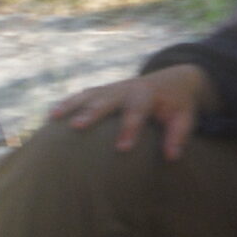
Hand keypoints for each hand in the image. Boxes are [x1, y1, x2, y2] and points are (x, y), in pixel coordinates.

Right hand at [47, 63, 213, 160]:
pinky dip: (68, 103)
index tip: (122, 149)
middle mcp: (127, 88)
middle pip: (108, 99)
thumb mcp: (185, 117)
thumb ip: (178, 135)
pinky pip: (84, 95)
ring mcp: (113, 88)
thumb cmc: (178, 104)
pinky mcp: (104, 90)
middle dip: (92, 112)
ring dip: (72, 105)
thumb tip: (172, 157)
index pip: (138, 111)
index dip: (130, 129)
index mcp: (148, 94)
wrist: (174, 79)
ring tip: (54, 118)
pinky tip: (51, 116)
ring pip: (90, 95)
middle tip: (77, 127)